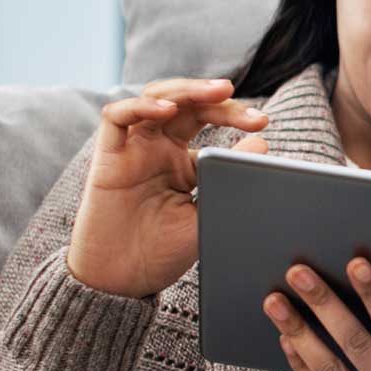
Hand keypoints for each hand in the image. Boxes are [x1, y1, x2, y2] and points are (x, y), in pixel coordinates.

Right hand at [67, 77, 268, 297]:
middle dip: (218, 99)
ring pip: (155, 98)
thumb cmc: (162, 250)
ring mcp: (133, 149)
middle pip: (187, 104)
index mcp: (184, 160)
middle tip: (249, 110)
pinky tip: (166, 109)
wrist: (123, 280)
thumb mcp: (207, 214)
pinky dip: (139, 107)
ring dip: (186, 90)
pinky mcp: (107, 156)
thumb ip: (230, 181)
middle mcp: (159, 147)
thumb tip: (262, 143)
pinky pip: (116, 117)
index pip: (209, 121)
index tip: (262, 123)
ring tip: (218, 92)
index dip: (235, 115)